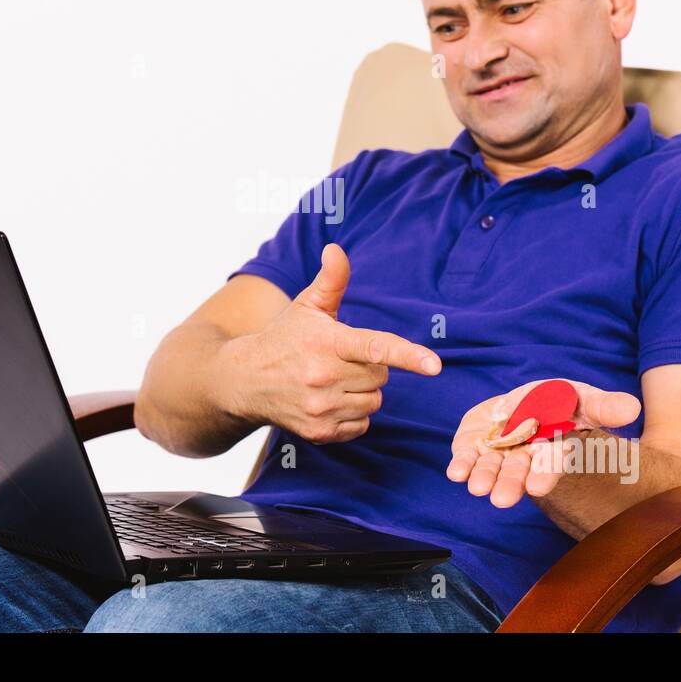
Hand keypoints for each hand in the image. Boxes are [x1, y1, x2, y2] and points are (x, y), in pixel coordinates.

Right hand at [225, 243, 441, 443]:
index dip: (408, 355)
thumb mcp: (306, 306)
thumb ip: (330, 280)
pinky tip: (329, 400)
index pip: (375, 347)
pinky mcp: (320, 432)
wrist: (245, 380)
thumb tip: (336, 249)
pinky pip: (362, 424)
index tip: (435, 365)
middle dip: (368, 366)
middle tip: (340, 359)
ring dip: (363, 391)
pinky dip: (353, 414)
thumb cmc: (284, 338)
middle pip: (380, 375)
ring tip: (333, 380)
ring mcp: (321, 407)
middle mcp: (323, 376)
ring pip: (374, 400)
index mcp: (326, 342)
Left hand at [446, 379, 640, 507]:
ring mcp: (498, 454)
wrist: (524, 403)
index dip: (544, 475)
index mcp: (552, 449)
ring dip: (484, 478)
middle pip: (518, 472)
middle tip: (501, 499)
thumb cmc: (557, 403)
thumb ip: (602, 406)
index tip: (537, 487)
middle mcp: (524, 457)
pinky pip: (467, 456)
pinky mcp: (474, 445)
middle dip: (510, 484)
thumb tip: (633, 408)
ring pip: (491, 468)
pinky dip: (461, 464)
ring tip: (477, 489)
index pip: (551, 464)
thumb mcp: (580, 398)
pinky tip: (455, 473)